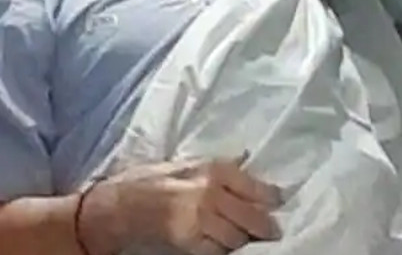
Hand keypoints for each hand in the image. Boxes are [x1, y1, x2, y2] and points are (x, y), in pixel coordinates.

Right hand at [82, 156, 281, 254]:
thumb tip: (247, 156)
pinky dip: (223, 250)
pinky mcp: (191, 241)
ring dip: (244, 240)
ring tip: (246, 239)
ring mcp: (202, 219)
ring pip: (238, 237)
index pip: (257, 189)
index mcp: (216, 170)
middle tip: (272, 232)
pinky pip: (218, 250)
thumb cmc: (153, 179)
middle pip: (253, 217)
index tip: (279, 203)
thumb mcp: (189, 163)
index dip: (272, 199)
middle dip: (265, 227)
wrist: (122, 205)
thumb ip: (220, 166)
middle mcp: (213, 193)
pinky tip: (223, 245)